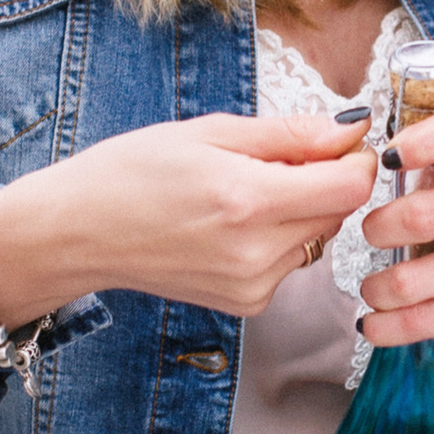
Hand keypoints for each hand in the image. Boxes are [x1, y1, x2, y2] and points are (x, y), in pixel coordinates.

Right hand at [0, 111, 377, 352]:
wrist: (81, 233)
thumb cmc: (134, 171)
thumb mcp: (211, 132)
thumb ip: (290, 134)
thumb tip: (351, 129)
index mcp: (247, 200)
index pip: (350, 185)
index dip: (353, 157)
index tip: (334, 140)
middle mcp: (256, 252)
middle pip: (339, 211)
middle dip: (324, 180)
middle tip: (273, 160)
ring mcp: (253, 285)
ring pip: (318, 237)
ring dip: (301, 209)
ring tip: (243, 192)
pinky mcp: (248, 304)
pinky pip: (292, 262)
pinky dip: (279, 238)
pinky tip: (233, 225)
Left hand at [358, 97, 433, 383]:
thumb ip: (420, 155)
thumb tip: (349, 143)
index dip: (425, 140)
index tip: (386, 158)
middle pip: (422, 214)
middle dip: (377, 230)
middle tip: (372, 234)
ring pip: (412, 277)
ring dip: (377, 286)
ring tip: (374, 287)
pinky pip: (423, 318)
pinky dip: (386, 325)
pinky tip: (375, 322)